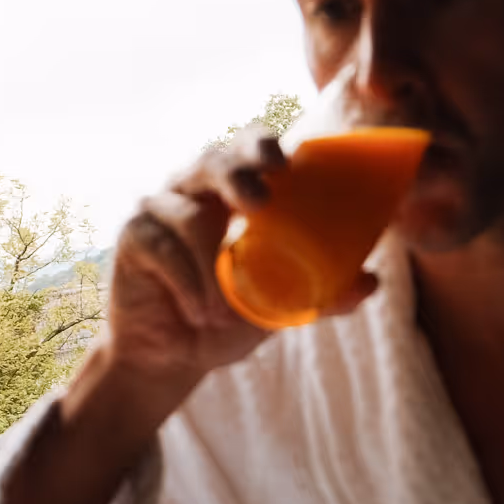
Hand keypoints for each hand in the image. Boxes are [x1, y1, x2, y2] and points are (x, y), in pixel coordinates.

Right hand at [94, 129, 375, 429]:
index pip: (246, 149)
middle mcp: (194, 191)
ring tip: (223, 311)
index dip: (262, 144)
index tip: (284, 160)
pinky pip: (162, 249)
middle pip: (212, 159)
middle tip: (259, 201)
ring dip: (210, 265)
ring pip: (186, 215)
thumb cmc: (224, 320)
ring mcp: (159, 210)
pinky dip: (186, 283)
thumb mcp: (278, 308)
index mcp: (231, 194)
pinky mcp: (133, 237)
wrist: (172, 358)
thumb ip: (321, 294)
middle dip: (237, 173)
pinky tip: (196, 312)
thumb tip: (370, 282)